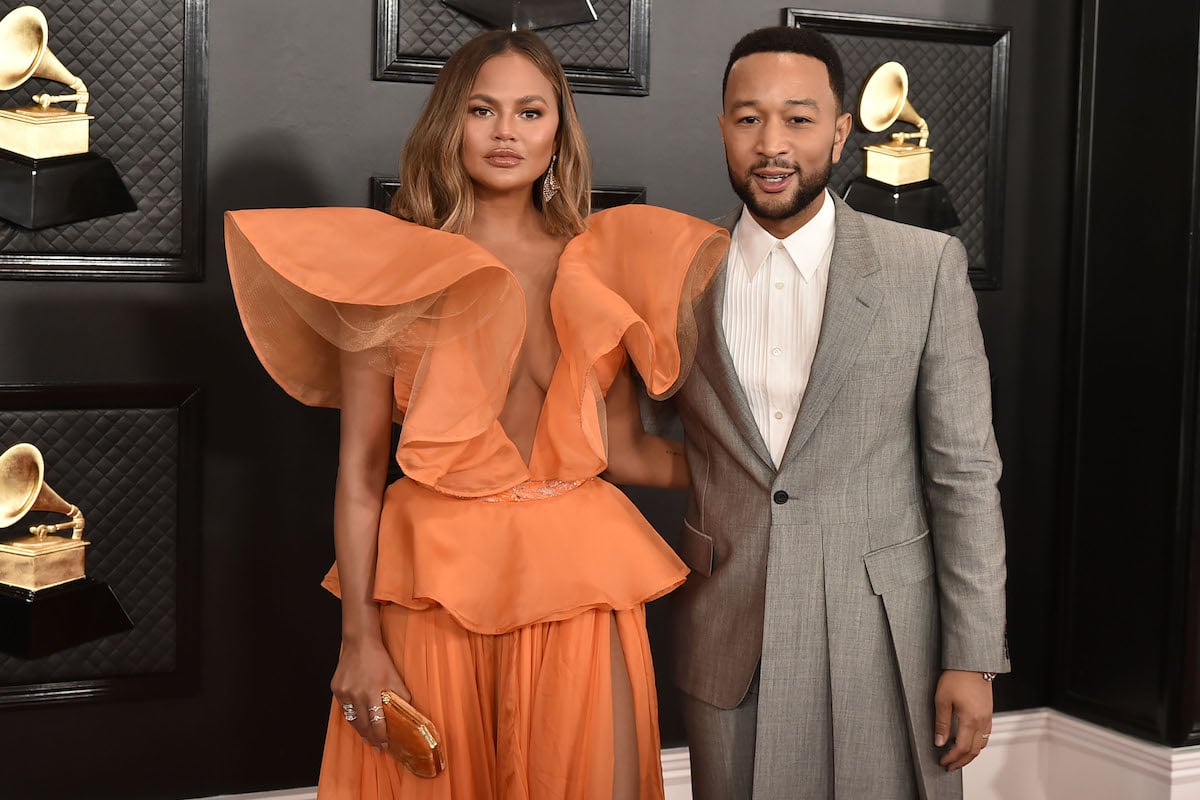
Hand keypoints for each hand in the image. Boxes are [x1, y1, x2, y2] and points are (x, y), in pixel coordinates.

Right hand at [331, 635, 410, 749]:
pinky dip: (351, 716)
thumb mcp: (394, 676)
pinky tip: (358, 721)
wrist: (360, 643)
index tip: (385, 745)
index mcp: (372, 692)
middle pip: (362, 724)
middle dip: (370, 737)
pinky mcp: (336, 689)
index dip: (381, 736)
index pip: (376, 721)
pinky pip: (344, 708)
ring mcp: (344, 692)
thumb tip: (409, 711)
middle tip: (377, 746)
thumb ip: (401, 695)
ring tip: (367, 738)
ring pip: (351, 719)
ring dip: (360, 730)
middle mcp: (356, 694)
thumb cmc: (379, 659)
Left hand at [933, 669, 992, 770]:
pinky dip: (977, 744)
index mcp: (970, 720)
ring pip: (982, 745)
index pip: (962, 748)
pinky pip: (986, 735)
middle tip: (950, 765)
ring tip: (958, 758)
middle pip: (974, 751)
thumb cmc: (957, 677)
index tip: (943, 761)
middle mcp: (982, 721)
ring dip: (970, 755)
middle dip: (961, 761)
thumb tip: (939, 741)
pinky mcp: (988, 712)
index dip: (952, 758)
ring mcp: (987, 717)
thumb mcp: (942, 700)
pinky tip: (969, 743)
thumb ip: (941, 723)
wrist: (972, 664)